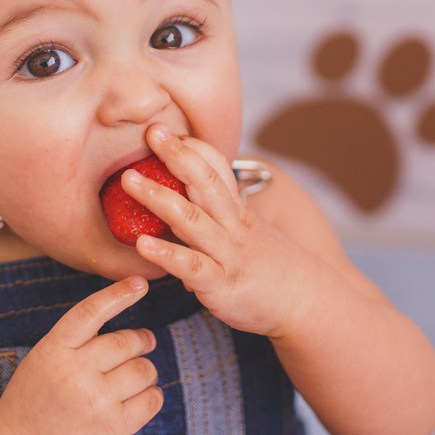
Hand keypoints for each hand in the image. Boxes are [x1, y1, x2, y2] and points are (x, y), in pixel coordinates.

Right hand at [0, 277, 163, 434]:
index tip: (140, 283)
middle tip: (145, 342)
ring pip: (143, 370)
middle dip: (142, 340)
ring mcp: (96, 401)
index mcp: (54, 349)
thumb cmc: (34, 403)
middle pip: (127, 342)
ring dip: (146, 371)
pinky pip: (151, 400)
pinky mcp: (114, 428)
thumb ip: (76, 343)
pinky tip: (139, 399)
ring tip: (135, 378)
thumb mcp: (43, 360)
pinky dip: (151, 395)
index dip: (118, 294)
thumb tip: (130, 332)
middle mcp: (75, 372)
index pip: (91, 311)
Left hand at [123, 123, 319, 337]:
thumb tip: (183, 207)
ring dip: (157, 196)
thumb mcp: (248, 231)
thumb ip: (216, 217)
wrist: (307, 304)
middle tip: (151, 133)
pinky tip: (141, 244)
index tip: (164, 129)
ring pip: (191, 219)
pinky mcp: (220, 284)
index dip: (191, 148)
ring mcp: (226, 253)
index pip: (216, 169)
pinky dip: (166, 254)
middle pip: (204, 181)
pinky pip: (191, 266)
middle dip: (176, 155)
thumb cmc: (271, 267)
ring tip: (127, 180)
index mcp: (236, 211)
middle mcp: (231, 225)